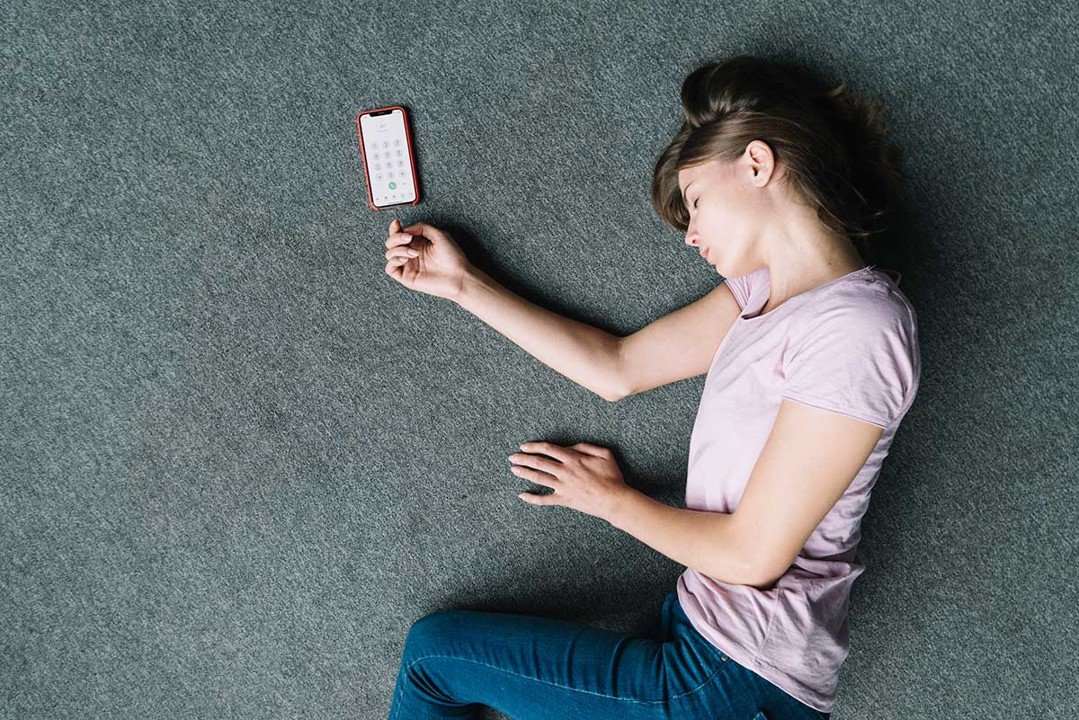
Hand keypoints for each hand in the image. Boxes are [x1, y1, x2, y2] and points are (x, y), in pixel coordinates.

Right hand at [383, 218, 473, 301]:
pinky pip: (390, 268)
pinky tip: (405, 258)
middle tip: (408, 238)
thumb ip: (422, 227)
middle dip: (396, 237)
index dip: (395, 228)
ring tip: (413, 252)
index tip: (397, 223)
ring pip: (389, 254)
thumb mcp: (439, 234)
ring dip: (398, 249)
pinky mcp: (407, 277)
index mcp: (418, 243)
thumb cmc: (453, 258)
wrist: (459, 276)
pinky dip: (394, 260)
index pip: (399, 234)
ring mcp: (408, 266)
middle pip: (391, 242)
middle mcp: (411, 253)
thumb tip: (406, 228)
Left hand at [508, 441, 631, 521]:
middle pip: (539, 462)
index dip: (534, 446)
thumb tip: (571, 446)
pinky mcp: (563, 500)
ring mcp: (562, 486)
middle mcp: (564, 471)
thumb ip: (586, 446)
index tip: (524, 446)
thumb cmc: (611, 476)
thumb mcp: (604, 453)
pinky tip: (522, 495)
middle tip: (512, 457)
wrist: (613, 499)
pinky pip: (544, 499)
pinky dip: (532, 498)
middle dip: (523, 458)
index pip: (548, 449)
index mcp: (572, 458)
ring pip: (538, 477)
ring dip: (524, 473)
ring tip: (513, 470)